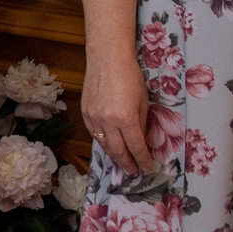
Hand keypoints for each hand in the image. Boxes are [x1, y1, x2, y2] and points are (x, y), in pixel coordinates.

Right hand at [82, 47, 154, 176]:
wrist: (107, 60)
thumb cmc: (130, 77)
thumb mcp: (143, 101)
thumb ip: (142, 123)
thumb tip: (142, 140)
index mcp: (125, 118)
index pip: (135, 146)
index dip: (143, 159)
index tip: (147, 167)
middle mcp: (107, 121)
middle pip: (117, 150)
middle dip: (127, 163)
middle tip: (134, 171)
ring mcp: (93, 118)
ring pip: (103, 145)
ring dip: (114, 156)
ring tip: (122, 162)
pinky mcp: (85, 113)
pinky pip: (94, 134)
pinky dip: (103, 143)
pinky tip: (109, 146)